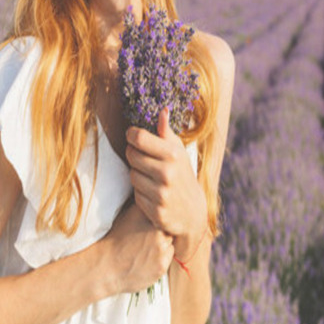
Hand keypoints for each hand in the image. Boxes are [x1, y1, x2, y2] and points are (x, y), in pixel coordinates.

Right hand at [101, 199, 174, 294]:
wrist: (105, 266)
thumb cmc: (115, 239)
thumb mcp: (127, 215)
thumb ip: (144, 207)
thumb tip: (157, 198)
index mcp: (147, 215)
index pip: (165, 210)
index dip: (159, 216)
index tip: (151, 221)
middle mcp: (156, 230)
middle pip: (170, 226)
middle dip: (162, 230)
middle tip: (147, 236)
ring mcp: (161, 248)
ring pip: (170, 241)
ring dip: (163, 243)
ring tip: (146, 247)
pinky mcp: (162, 265)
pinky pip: (169, 256)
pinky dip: (161, 257)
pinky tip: (147, 257)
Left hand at [125, 107, 208, 260]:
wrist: (192, 212)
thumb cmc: (182, 174)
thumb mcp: (178, 151)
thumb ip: (166, 132)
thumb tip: (162, 110)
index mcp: (173, 155)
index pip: (139, 138)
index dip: (132, 134)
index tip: (133, 136)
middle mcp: (167, 174)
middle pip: (131, 155)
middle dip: (134, 154)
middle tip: (142, 157)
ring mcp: (161, 194)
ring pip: (132, 175)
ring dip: (137, 174)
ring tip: (150, 176)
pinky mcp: (156, 211)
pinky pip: (135, 194)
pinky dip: (140, 193)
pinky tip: (152, 192)